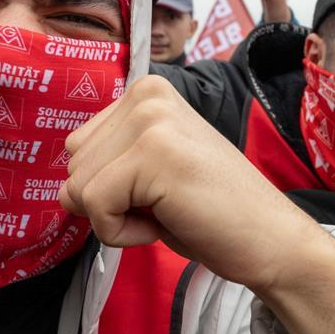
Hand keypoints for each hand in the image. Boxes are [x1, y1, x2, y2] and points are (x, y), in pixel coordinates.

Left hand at [59, 75, 308, 286]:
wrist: (271, 240)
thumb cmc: (209, 212)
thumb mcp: (148, 172)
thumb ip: (107, 163)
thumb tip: (63, 190)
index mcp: (145, 92)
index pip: (78, 148)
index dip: (108, 186)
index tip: (157, 191)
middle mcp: (146, 96)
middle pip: (73, 167)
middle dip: (108, 202)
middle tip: (164, 204)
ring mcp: (150, 121)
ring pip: (78, 187)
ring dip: (115, 218)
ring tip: (167, 210)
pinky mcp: (153, 154)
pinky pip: (94, 206)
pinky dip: (120, 232)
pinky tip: (164, 222)